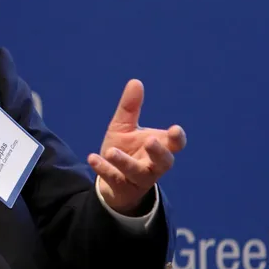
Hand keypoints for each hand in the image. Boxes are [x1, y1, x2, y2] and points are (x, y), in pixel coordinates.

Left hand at [88, 79, 186, 214]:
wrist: (112, 181)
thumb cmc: (125, 150)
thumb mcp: (124, 127)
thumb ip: (130, 108)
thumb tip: (135, 81)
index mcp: (159, 148)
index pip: (175, 145)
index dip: (177, 139)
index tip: (174, 130)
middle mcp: (153, 165)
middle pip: (164, 162)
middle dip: (159, 152)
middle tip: (150, 140)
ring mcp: (138, 178)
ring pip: (137, 173)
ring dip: (125, 162)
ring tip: (111, 151)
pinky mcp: (122, 187)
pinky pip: (114, 179)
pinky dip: (103, 169)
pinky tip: (92, 158)